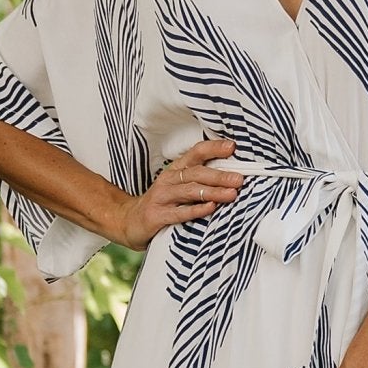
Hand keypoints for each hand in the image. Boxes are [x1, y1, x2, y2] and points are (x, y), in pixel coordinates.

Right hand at [118, 136, 241, 250]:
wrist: (128, 221)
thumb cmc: (161, 204)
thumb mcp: (178, 187)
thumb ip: (199, 181)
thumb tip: (232, 177)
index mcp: (176, 170)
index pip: (195, 153)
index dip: (213, 148)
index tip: (232, 147)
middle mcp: (168, 180)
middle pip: (196, 173)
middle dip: (219, 175)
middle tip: (239, 178)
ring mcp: (162, 197)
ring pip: (189, 191)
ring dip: (212, 191)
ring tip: (232, 193)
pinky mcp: (158, 215)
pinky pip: (180, 212)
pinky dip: (196, 210)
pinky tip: (211, 208)